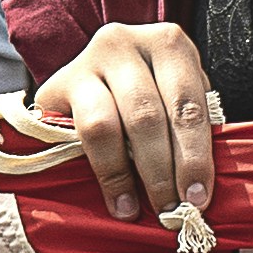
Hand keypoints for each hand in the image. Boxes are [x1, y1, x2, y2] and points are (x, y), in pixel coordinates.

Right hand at [27, 18, 220, 226]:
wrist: (93, 74)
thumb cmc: (150, 91)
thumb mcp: (174, 95)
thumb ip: (186, 125)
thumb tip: (198, 187)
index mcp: (167, 42)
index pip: (186, 102)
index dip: (195, 155)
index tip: (198, 197)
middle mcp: (125, 43)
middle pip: (147, 115)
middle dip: (162, 170)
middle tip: (171, 210)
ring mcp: (85, 62)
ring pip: (106, 125)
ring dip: (125, 174)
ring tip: (137, 209)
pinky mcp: (54, 86)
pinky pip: (77, 134)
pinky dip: (100, 171)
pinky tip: (114, 198)